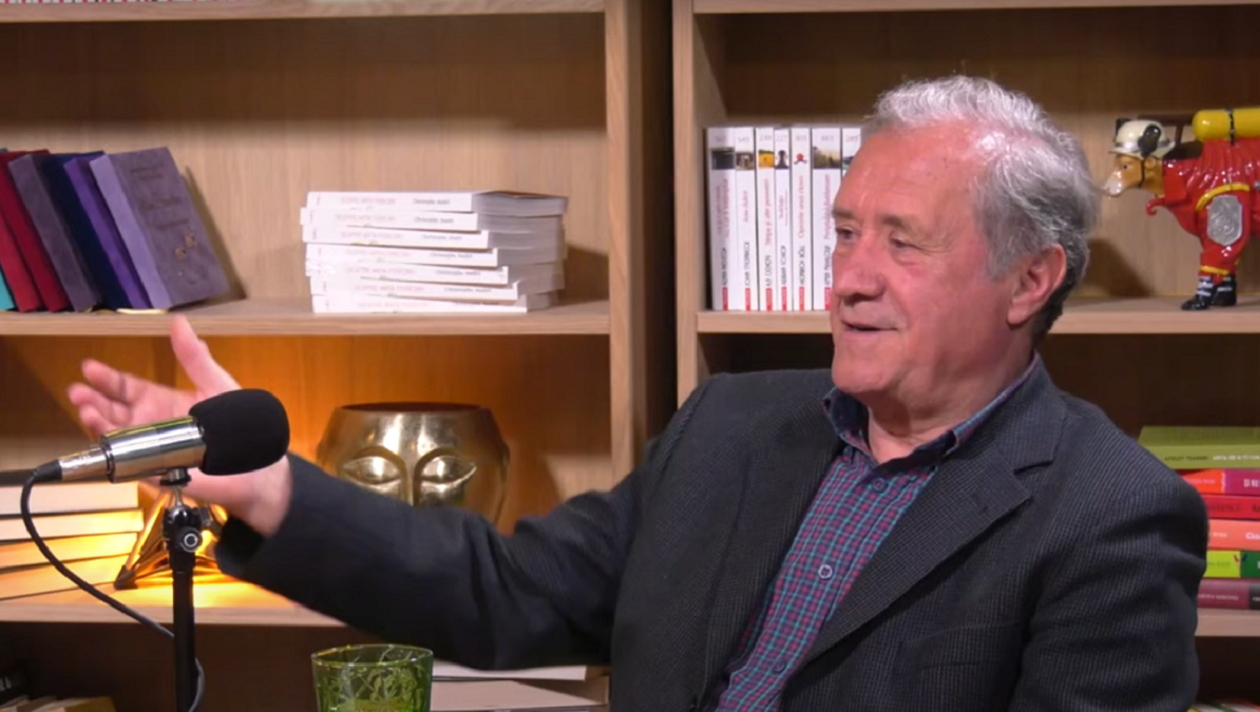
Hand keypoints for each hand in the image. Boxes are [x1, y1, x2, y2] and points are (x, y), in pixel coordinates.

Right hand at [67, 315, 291, 534]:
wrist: (254, 465)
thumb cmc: (237, 424)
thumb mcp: (215, 383)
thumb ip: (194, 357)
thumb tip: (180, 324)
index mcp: (162, 400)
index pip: (127, 388)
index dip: (108, 378)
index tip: (89, 368)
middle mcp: (150, 424)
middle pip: (113, 411)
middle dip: (93, 400)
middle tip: (79, 391)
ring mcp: (150, 448)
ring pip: (114, 435)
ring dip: (97, 423)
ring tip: (88, 410)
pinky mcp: (154, 470)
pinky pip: (128, 462)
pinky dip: (115, 452)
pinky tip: (108, 440)